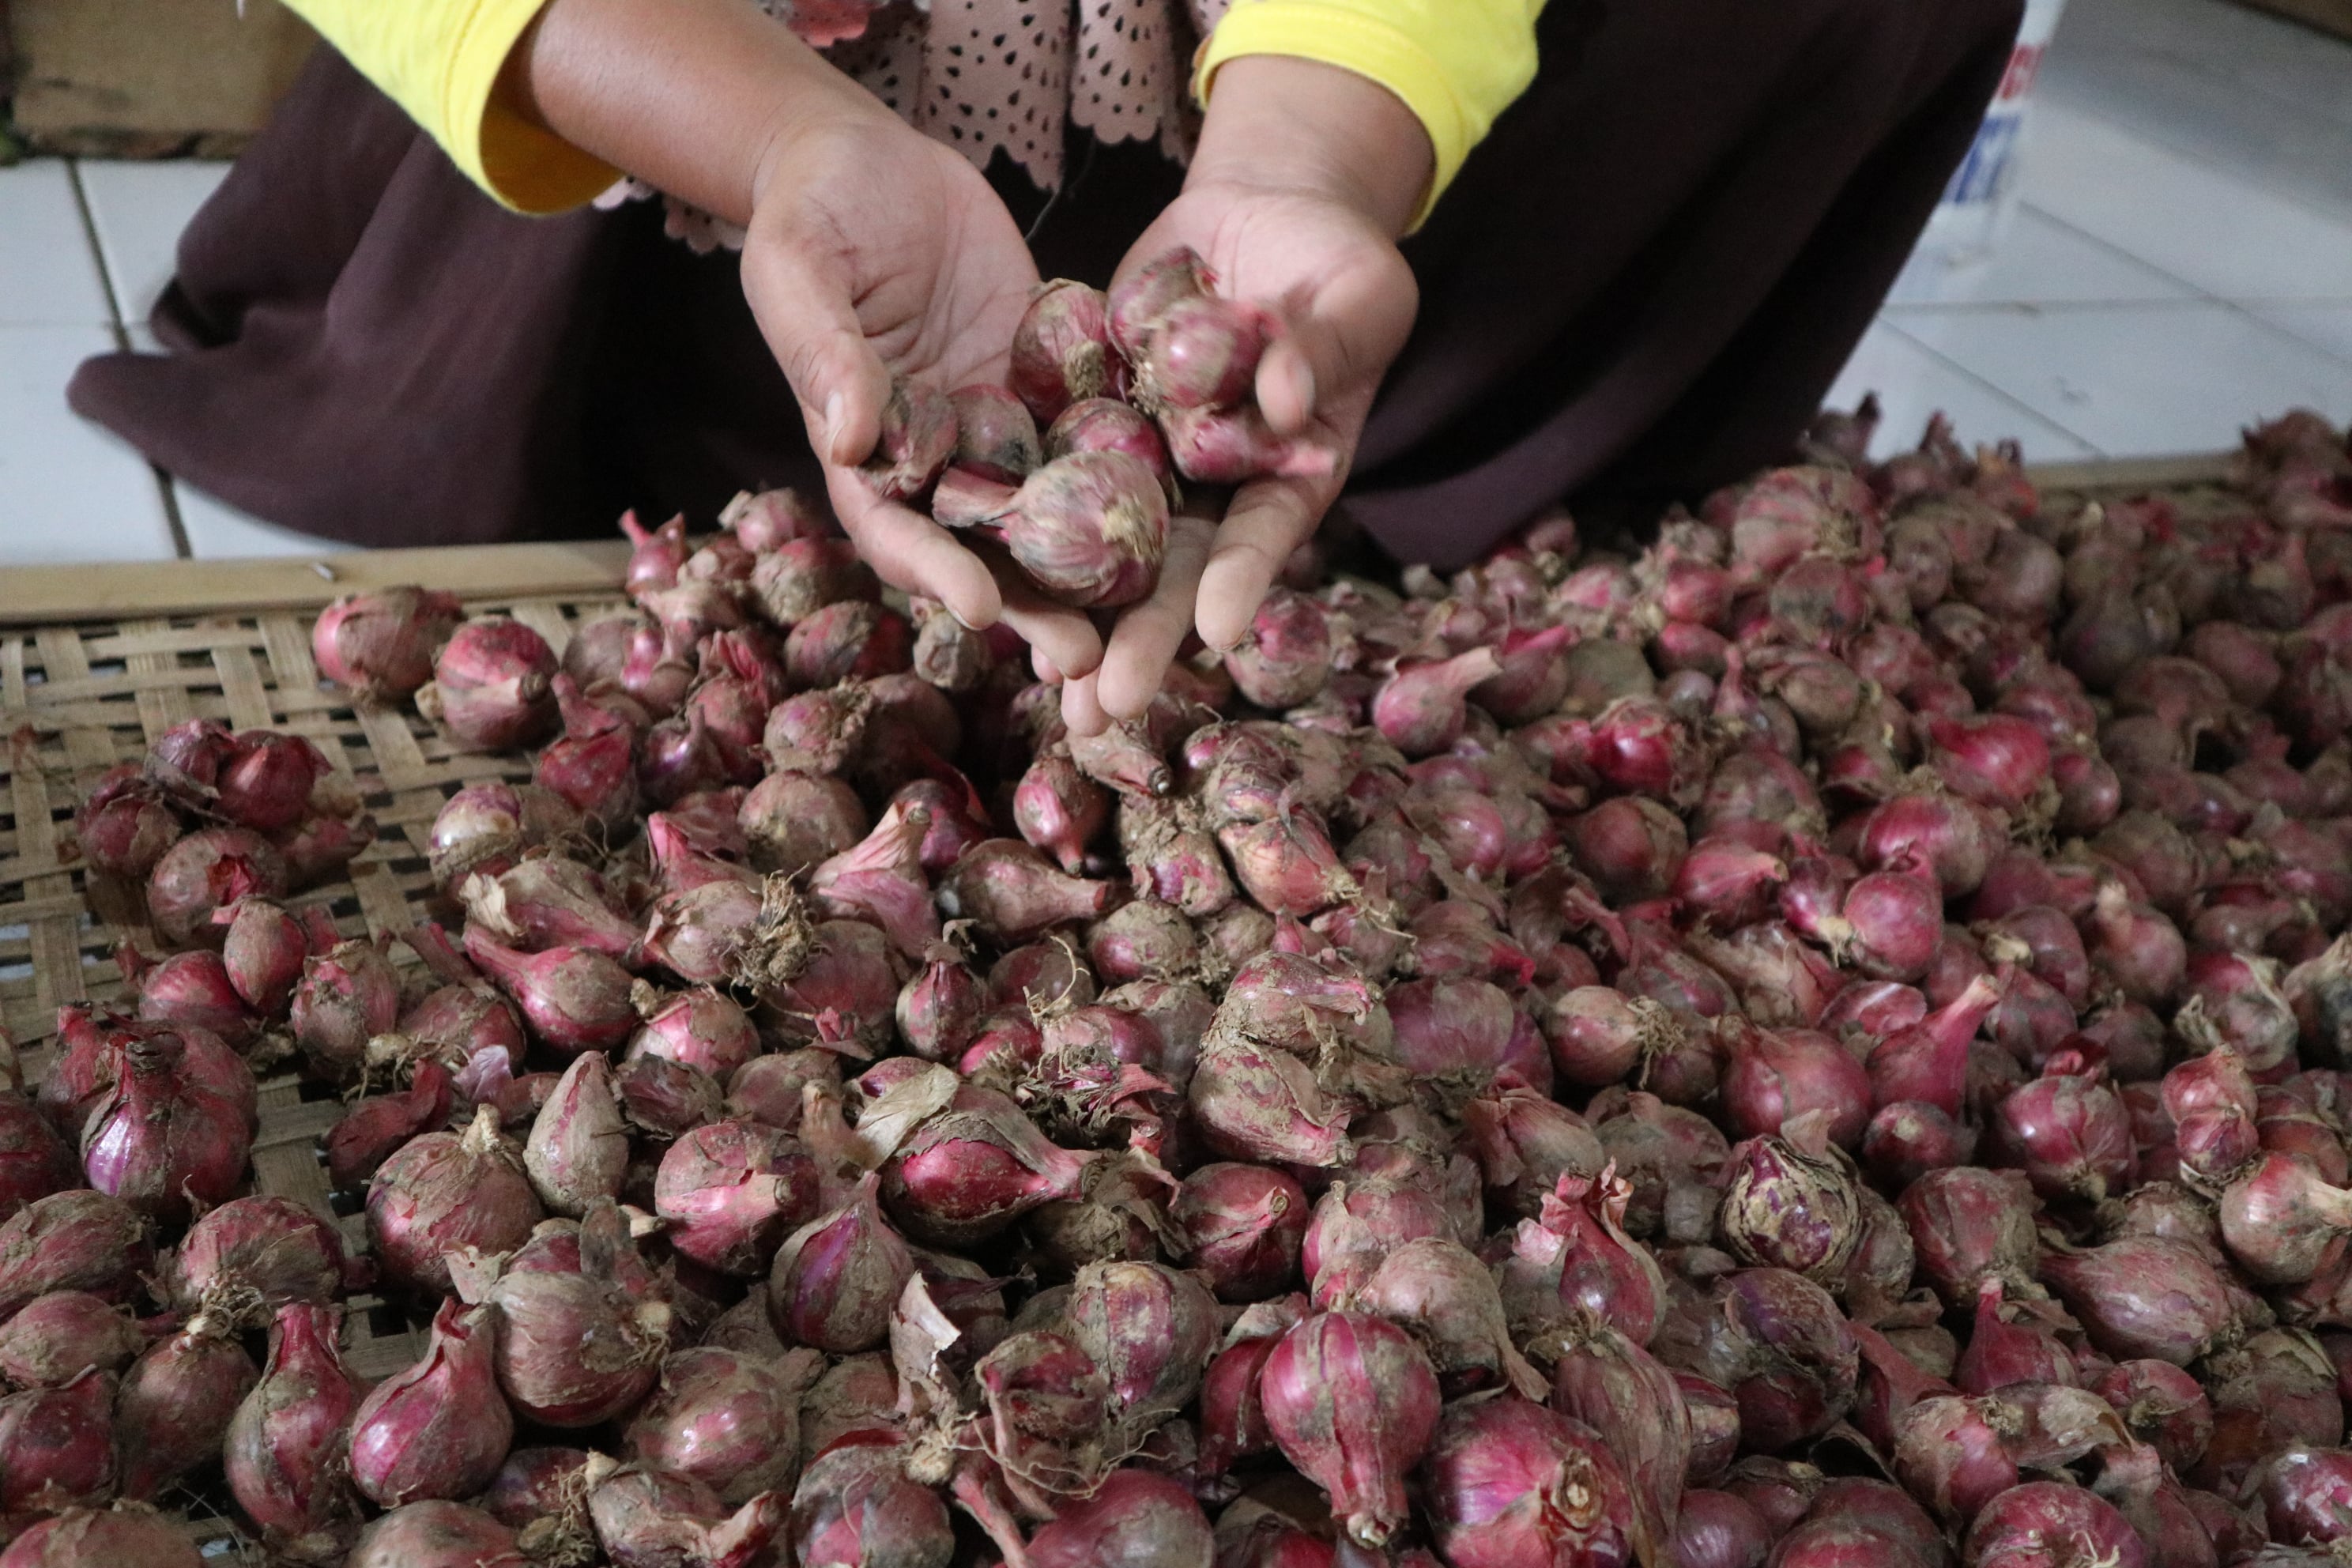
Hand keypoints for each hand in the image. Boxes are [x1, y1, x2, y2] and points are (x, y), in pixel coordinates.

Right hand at [510, 0, 1103, 679]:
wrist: (871, 157)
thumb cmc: (814, 209)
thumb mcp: (800, 266)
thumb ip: (823, 350)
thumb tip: (849, 437)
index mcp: (864, 449)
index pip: (896, 529)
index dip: (936, 572)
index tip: (980, 609)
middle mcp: (937, 457)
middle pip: (984, 550)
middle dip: (1033, 609)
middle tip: (1086, 662)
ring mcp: (998, 427)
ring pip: (1052, 516)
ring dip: (1094, 576)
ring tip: (1145, 625)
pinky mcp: (1049, 387)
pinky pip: (1099, 440)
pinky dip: (1140, 482)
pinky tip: (1193, 518)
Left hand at [1068, 57, 1430, 733]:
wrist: (1261, 215)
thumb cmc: (1338, 261)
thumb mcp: (1356, 295)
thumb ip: (1323, 347)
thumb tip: (1286, 395)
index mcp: (1288, 472)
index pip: (1261, 532)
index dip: (1240, 580)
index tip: (1217, 633)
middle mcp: (1212, 486)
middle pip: (1173, 572)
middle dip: (1139, 641)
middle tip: (1104, 711)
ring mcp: (1146, 458)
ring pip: (1103, 550)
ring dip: (1071, 616)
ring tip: (1042, 686)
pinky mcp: (1087, 417)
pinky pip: (1047, 472)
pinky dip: (1015, 523)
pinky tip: (974, 573)